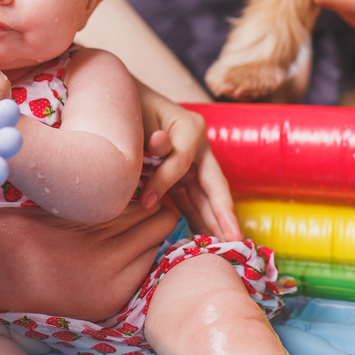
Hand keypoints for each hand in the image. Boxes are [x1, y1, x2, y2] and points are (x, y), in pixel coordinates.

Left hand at [136, 84, 241, 240]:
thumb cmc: (130, 109)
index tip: (145, 202)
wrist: (120, 103)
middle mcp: (199, 148)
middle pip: (213, 186)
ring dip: (214, 224)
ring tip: (225, 251)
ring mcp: (193, 165)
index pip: (182, 162)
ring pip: (206, 199)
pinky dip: (197, 221)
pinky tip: (204, 241)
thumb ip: (152, 138)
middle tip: (235, 242)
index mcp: (191, 128)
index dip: (164, 182)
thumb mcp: (141, 120)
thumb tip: (160, 143)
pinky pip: (192, 202)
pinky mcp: (183, 178)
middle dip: (224, 216)